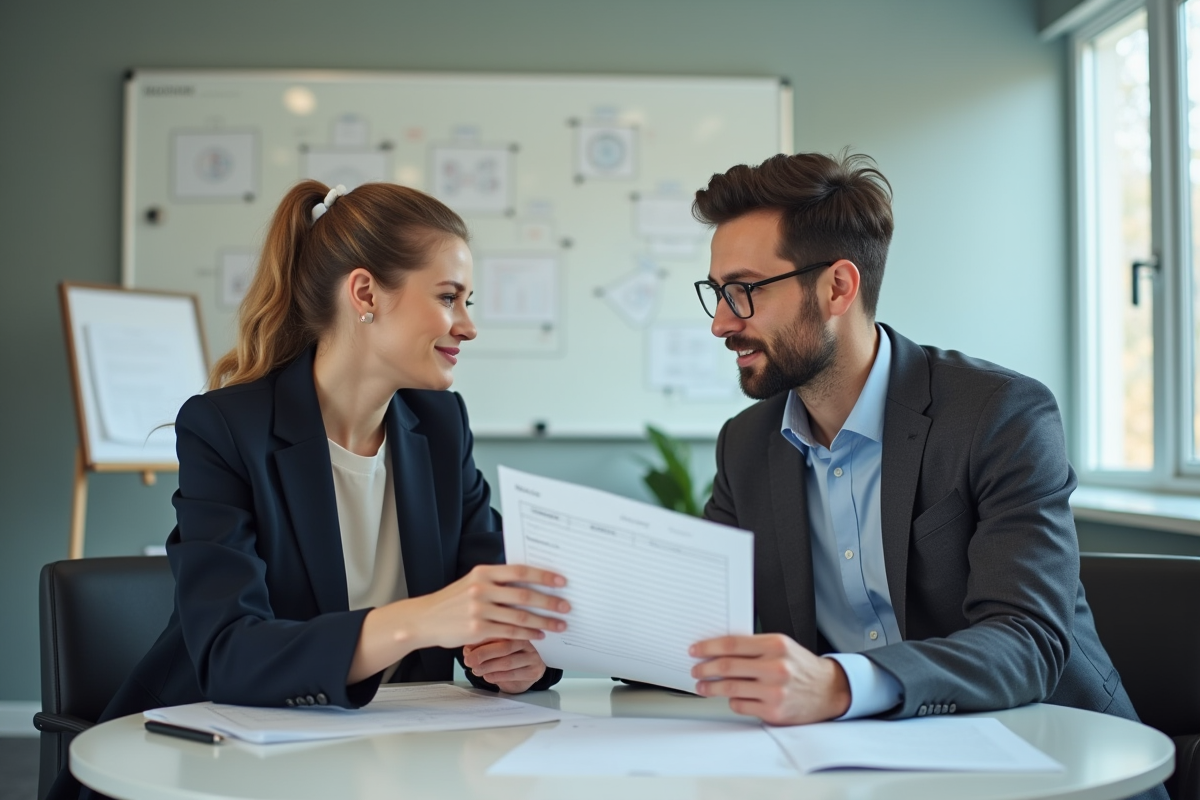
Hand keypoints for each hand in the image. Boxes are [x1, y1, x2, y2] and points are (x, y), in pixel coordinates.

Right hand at [349, 564, 567, 684]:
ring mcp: (479, 610)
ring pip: (520, 616)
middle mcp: (481, 588)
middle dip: (549, 601)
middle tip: (567, 606)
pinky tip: (539, 635)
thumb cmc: (452, 601)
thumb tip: (529, 581)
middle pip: (524, 594)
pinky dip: (527, 634)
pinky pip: (509, 632)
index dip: (543, 575)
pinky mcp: (477, 630)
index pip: (519, 571)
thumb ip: (497, 581)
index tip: (561, 581)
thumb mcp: (472, 582)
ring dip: (544, 621)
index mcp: (483, 572)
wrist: (424, 620)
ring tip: (559, 624)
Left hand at [462, 638, 547, 692]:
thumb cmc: (507, 657)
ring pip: (508, 662)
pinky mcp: (534, 671)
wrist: (527, 673)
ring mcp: (533, 656)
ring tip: (476, 670)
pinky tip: (487, 677)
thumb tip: (468, 650)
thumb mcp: (494, 648)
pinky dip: (497, 677)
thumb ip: (482, 646)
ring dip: (488, 667)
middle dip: (484, 654)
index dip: (482, 640)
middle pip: (505, 646)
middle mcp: (527, 640)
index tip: (467, 649)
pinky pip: (514, 674)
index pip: (500, 631)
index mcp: (517, 629)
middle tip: (469, 661)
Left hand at [689, 633, 850, 724]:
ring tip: (703, 686)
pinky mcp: (774, 711)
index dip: (708, 647)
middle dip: (705, 668)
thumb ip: (754, 647)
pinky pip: (740, 705)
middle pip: (727, 666)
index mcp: (776, 645)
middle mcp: (775, 667)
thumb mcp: (782, 647)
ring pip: (730, 688)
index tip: (696, 650)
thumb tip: (718, 650)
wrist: (829, 690)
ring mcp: (775, 691)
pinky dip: (731, 701)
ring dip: (711, 687)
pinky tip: (730, 697)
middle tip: (696, 669)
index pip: (732, 644)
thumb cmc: (801, 667)